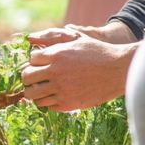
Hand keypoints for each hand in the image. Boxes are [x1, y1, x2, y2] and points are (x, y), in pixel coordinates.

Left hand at [20, 28, 135, 110]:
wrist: (118, 70)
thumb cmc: (98, 52)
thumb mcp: (77, 38)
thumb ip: (54, 38)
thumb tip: (30, 38)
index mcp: (56, 54)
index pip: (31, 60)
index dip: (34, 62)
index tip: (39, 64)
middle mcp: (56, 72)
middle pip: (27, 78)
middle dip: (28, 77)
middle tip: (34, 78)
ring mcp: (61, 89)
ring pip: (33, 95)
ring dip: (34, 92)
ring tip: (41, 89)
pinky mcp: (68, 103)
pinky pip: (47, 106)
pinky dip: (47, 102)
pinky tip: (54, 96)